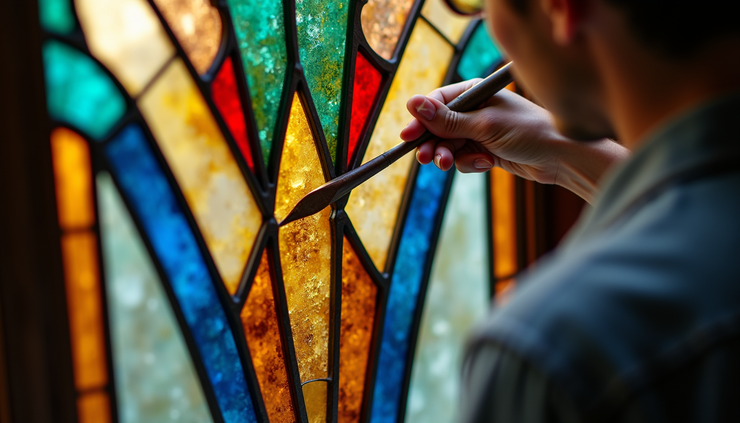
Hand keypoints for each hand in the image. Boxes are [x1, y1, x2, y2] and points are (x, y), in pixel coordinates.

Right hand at [400, 79, 566, 184]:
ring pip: (449, 146)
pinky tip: (486, 164)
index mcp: (475, 93)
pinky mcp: (486, 150)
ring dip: (450, 156)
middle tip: (427, 159)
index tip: (408, 136)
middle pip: (439, 127)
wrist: (560, 157)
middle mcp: (475, 110)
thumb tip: (413, 104)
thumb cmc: (527, 132)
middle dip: (433, 143)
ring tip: (451, 165)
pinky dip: (470, 163)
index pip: (437, 103)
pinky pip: (464, 158)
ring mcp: (480, 131)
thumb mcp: (483, 124)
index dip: (420, 119)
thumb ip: (447, 119)